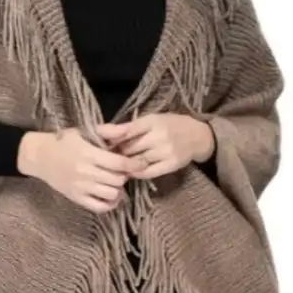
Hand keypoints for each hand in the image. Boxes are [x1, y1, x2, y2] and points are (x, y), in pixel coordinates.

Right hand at [22, 127, 142, 213]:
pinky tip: (111, 195)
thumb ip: (107, 131)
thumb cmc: (64, 141)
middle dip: (125, 175)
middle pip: (117, 180)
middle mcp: (85, 172)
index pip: (119, 163)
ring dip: (118, 188)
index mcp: (88, 154)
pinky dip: (110, 203)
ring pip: (111, 194)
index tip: (142, 163)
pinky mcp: (76, 198)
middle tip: (123, 170)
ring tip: (115, 181)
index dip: (134, 164)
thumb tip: (128, 130)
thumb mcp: (84, 131)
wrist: (39, 156)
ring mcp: (81, 187)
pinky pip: (100, 207)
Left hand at [95, 113, 213, 181]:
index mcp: (153, 121)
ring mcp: (166, 152)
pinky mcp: (171, 165)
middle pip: (129, 148)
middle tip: (104, 155)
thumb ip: (131, 127)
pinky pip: (147, 173)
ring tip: (115, 165)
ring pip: (136, 162)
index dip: (110, 134)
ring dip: (124, 164)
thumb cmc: (169, 125)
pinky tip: (130, 172)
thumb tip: (104, 134)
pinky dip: (136, 173)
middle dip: (116, 152)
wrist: (197, 135)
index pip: (127, 130)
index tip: (96, 137)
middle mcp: (160, 136)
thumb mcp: (151, 119)